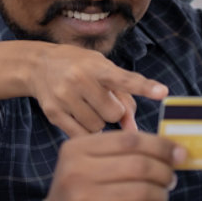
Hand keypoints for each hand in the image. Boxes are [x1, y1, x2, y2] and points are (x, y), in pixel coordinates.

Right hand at [0, 131, 185, 200]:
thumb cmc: (76, 196)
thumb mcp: (85, 166)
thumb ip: (119, 153)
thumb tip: (170, 148)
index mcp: (76, 149)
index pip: (129, 140)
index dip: (160, 145)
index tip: (179, 152)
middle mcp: (76, 172)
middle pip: (139, 165)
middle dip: (164, 171)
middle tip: (171, 177)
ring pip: (143, 191)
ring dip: (161, 195)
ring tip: (162, 197)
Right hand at [31, 44, 167, 135]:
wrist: (38, 65)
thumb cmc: (80, 67)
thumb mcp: (103, 70)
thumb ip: (124, 96)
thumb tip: (133, 130)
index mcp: (96, 66)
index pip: (124, 79)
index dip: (145, 87)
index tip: (163, 92)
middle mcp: (78, 79)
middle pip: (113, 113)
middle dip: (113, 112)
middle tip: (103, 101)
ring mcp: (63, 97)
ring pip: (98, 127)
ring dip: (98, 122)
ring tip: (88, 106)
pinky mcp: (53, 113)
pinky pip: (81, 135)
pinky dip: (85, 131)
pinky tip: (79, 116)